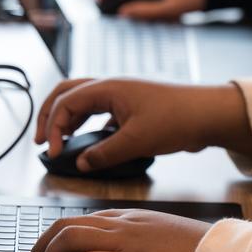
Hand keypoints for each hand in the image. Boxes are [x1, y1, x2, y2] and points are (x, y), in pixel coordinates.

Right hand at [35, 77, 251, 167]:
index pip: (65, 103)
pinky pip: (101, 112)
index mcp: (108, 88)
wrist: (209, 115)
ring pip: (83, 102)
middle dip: (50, 115)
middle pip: (67, 93)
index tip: (53, 152)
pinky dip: (88, 124)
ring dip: (67, 119)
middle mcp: (112, 88)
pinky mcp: (133, 108)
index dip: (53, 127)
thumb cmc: (177, 119)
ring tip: (60, 141)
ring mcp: (122, 96)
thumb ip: (104, 154)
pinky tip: (90, 141)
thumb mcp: (137, 141)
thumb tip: (81, 163)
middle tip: (41, 140)